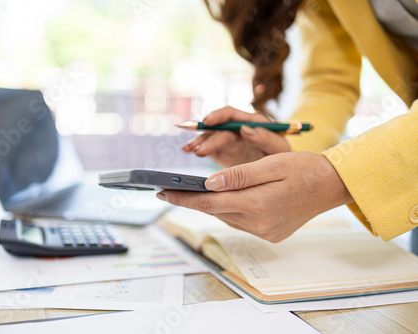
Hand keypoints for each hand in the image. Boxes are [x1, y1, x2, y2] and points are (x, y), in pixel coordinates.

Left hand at [156, 152, 353, 241]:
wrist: (333, 185)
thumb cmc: (304, 168)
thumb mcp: (271, 164)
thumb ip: (239, 176)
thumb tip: (208, 184)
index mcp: (258, 205)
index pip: (209, 203)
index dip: (183, 198)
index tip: (161, 193)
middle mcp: (259, 224)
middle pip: (215, 211)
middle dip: (192, 200)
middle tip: (168, 190)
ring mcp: (265, 232)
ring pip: (226, 216)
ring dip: (211, 205)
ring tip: (192, 191)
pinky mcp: (270, 234)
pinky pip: (240, 221)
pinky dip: (229, 209)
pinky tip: (224, 198)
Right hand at [181, 107, 290, 167]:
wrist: (280, 177)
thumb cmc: (284, 160)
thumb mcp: (280, 150)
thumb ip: (267, 138)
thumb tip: (246, 129)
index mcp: (252, 123)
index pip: (233, 115)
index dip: (219, 116)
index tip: (208, 121)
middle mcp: (238, 128)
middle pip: (217, 128)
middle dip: (206, 136)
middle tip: (198, 148)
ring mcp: (228, 140)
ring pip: (209, 137)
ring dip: (198, 141)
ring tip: (189, 150)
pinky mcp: (221, 151)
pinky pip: (206, 146)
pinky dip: (196, 147)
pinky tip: (187, 150)